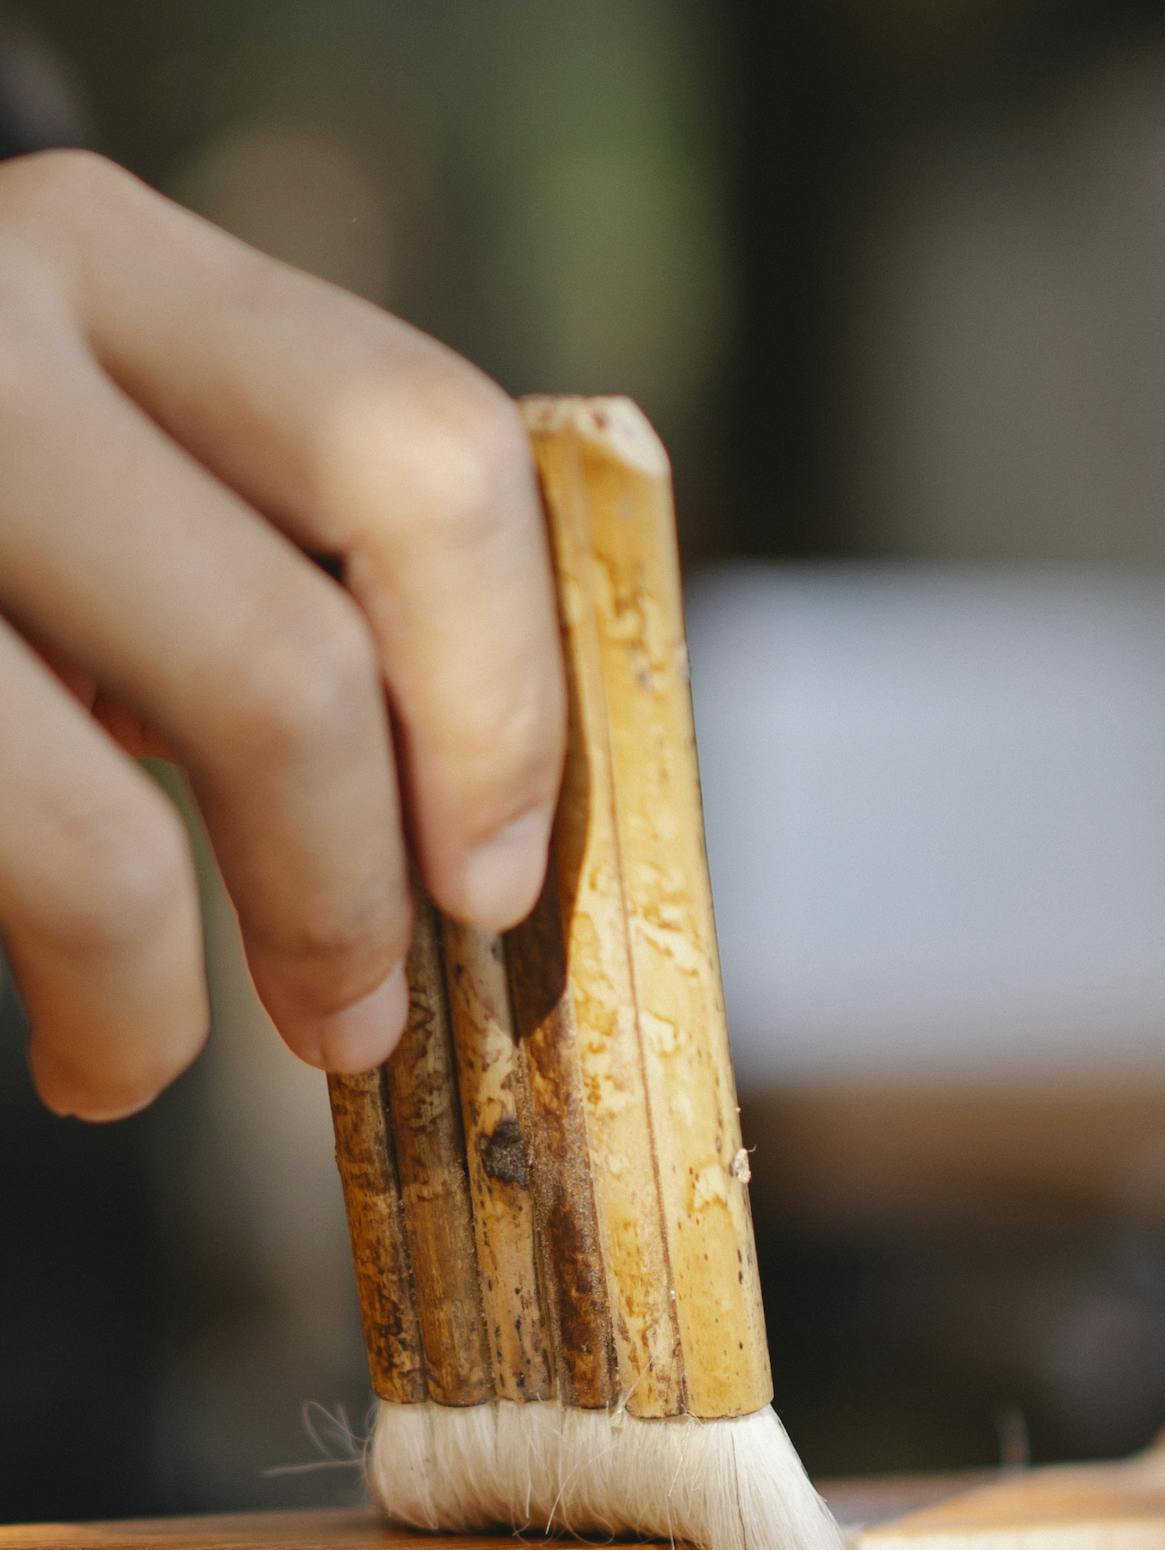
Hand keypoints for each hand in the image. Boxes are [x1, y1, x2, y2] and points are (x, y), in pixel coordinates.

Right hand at [0, 151, 564, 1119]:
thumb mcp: (94, 454)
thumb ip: (256, 543)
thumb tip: (469, 809)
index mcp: (112, 262)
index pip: (420, 456)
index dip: (503, 705)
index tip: (492, 877)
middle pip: (297, 666)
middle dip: (355, 895)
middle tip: (356, 1018)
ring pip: (113, 837)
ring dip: (168, 1000)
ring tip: (148, 1059)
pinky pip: (23, 868)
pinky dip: (88, 1008)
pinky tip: (80, 1044)